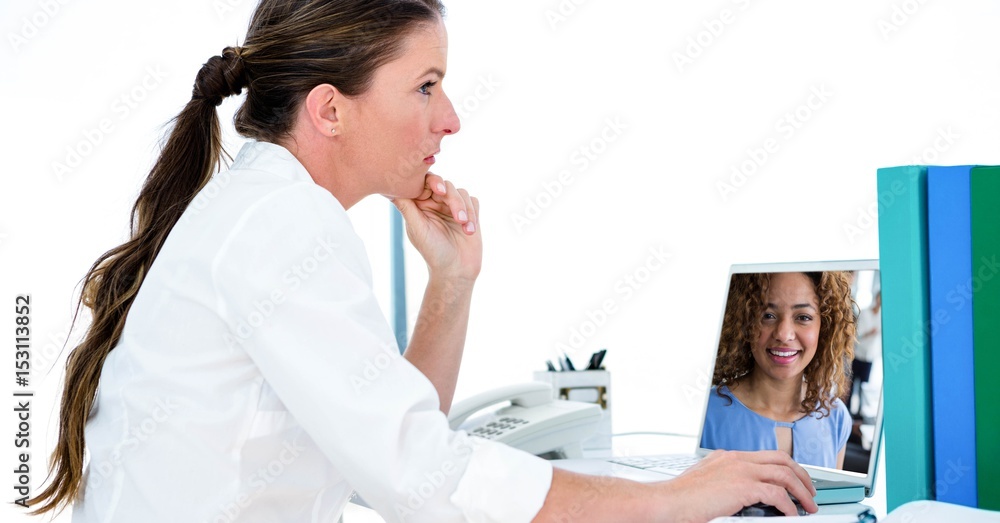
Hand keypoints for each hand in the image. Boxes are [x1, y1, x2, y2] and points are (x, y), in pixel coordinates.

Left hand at [391, 173, 480, 281]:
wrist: (456, 271)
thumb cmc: (433, 252)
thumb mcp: (417, 230)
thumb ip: (407, 207)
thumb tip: (389, 190)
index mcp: (420, 205)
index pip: (424, 183)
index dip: (432, 182)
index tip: (438, 191)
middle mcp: (436, 203)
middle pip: (445, 185)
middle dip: (453, 199)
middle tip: (456, 214)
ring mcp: (453, 207)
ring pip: (461, 192)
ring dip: (465, 209)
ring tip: (464, 226)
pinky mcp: (469, 213)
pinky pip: (473, 201)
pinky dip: (473, 214)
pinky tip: (470, 230)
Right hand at [658, 450, 818, 520]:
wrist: (666, 503)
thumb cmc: (678, 500)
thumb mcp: (705, 485)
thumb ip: (724, 485)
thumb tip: (739, 498)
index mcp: (727, 458)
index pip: (765, 456)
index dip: (784, 467)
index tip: (793, 479)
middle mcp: (736, 459)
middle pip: (781, 460)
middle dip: (801, 475)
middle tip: (809, 491)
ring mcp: (740, 470)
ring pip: (785, 474)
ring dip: (801, 491)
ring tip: (808, 506)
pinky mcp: (743, 487)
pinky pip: (777, 494)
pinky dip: (789, 506)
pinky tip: (791, 515)